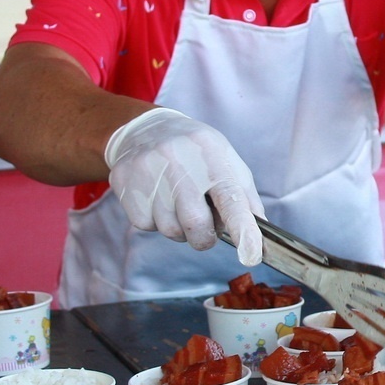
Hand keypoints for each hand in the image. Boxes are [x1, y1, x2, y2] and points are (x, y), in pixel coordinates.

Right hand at [105, 107, 264, 264]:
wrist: (146, 129)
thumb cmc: (196, 153)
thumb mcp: (226, 163)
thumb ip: (245, 198)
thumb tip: (259, 238)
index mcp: (212, 156)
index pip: (231, 198)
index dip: (242, 229)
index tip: (251, 255)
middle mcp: (179, 161)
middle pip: (196, 224)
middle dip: (204, 237)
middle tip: (204, 226)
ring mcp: (149, 170)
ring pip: (169, 230)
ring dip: (179, 228)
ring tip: (178, 203)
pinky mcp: (125, 182)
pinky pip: (145, 225)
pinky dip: (155, 221)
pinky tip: (157, 199)